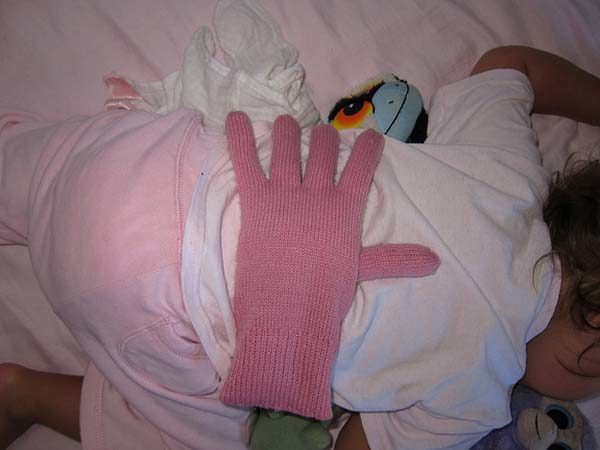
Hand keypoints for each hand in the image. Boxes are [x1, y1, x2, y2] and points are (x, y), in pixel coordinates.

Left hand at [221, 112, 438, 418]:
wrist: (289, 313)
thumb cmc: (325, 296)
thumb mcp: (362, 272)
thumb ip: (394, 259)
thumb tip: (434, 261)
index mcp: (345, 209)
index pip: (362, 168)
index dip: (367, 149)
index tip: (370, 136)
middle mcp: (317, 194)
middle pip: (322, 152)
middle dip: (323, 139)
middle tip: (321, 135)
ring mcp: (285, 194)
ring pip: (286, 149)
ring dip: (287, 132)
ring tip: (287, 123)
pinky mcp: (256, 201)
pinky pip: (245, 161)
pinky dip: (239, 137)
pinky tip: (235, 117)